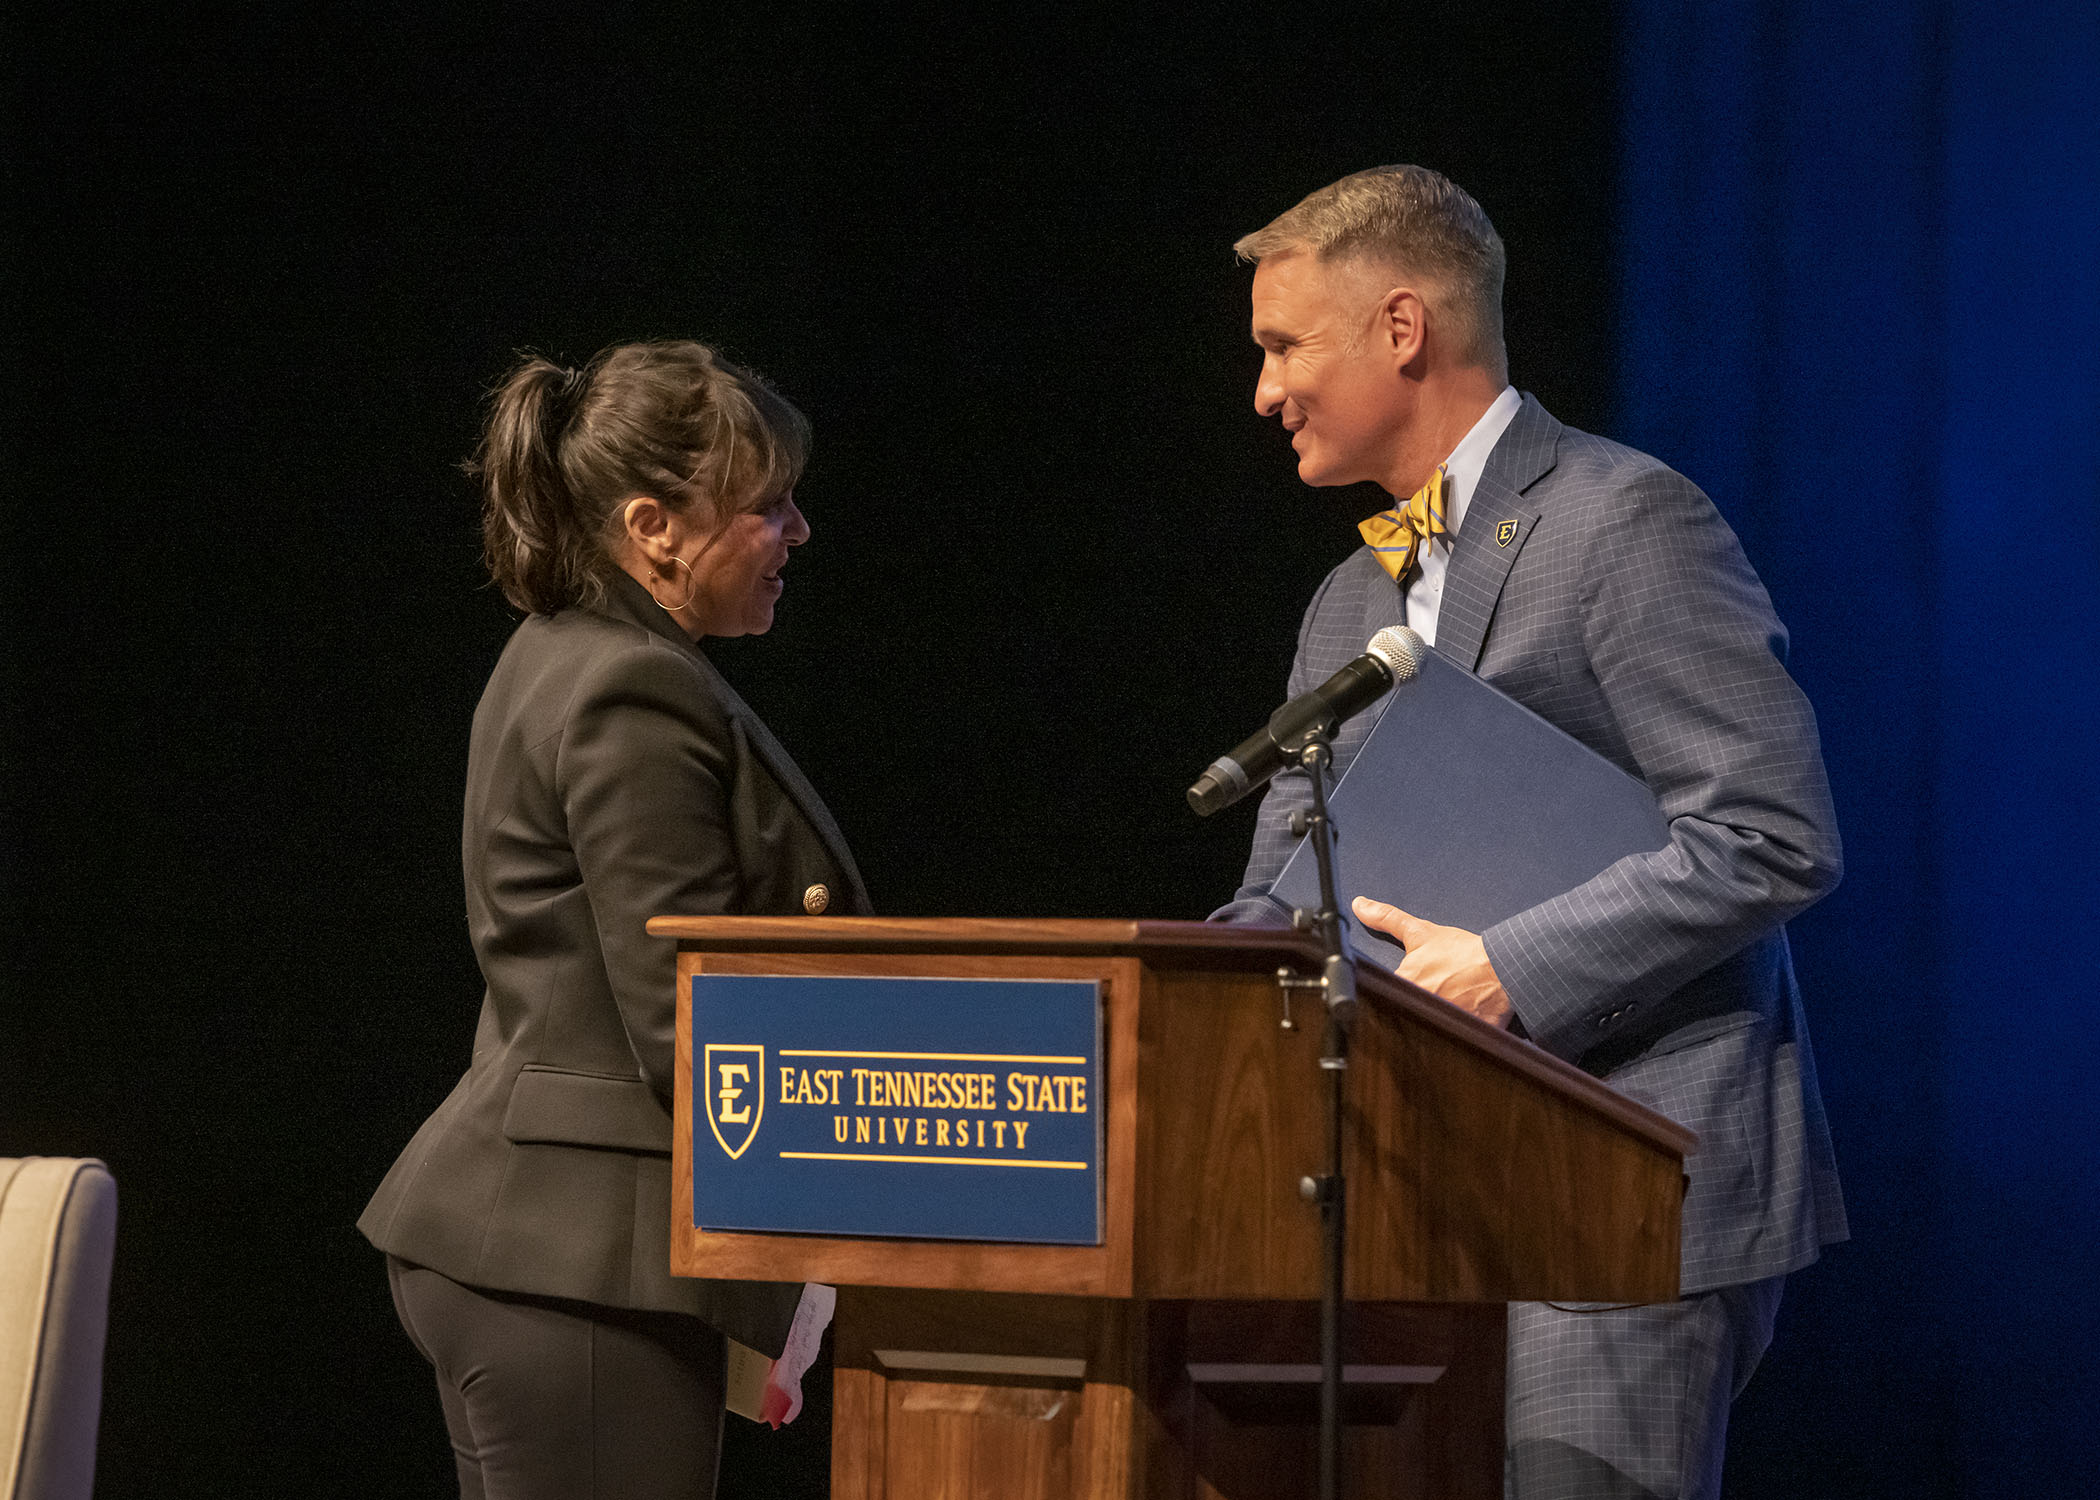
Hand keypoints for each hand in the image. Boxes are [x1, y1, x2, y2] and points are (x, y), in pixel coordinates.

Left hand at [1351, 898, 1514, 1028]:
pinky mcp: (1459, 1037)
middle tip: (1435, 993)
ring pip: (1423, 1028)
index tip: (1410, 988)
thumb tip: (1362, 906)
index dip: (1397, 993)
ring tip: (1448, 1006)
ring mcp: (1438, 1024)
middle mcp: (1418, 1006)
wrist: (1503, 967)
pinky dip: (1450, 1036)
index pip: (1385, 996)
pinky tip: (1458, 1023)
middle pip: (1404, 1012)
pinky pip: (1446, 1043)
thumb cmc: (1465, 953)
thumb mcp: (1421, 932)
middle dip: (1415, 1005)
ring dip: (1431, 1020)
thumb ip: (1387, 919)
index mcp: (1403, 983)